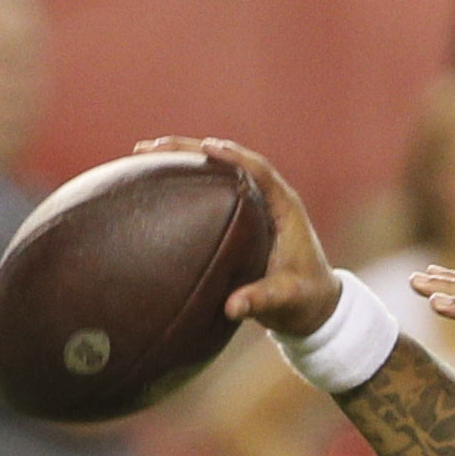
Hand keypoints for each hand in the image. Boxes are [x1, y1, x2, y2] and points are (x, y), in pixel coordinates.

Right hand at [136, 137, 337, 336]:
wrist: (313, 307)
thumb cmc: (303, 301)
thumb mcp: (286, 300)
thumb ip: (262, 300)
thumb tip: (232, 308)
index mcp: (285, 209)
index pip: (259, 171)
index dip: (233, 156)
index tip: (205, 148)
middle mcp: (268, 198)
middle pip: (229, 160)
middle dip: (190, 150)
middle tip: (150, 149)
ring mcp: (252, 203)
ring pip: (215, 169)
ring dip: (181, 158)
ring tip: (141, 155)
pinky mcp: (239, 213)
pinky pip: (209, 186)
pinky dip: (183, 179)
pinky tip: (153, 180)